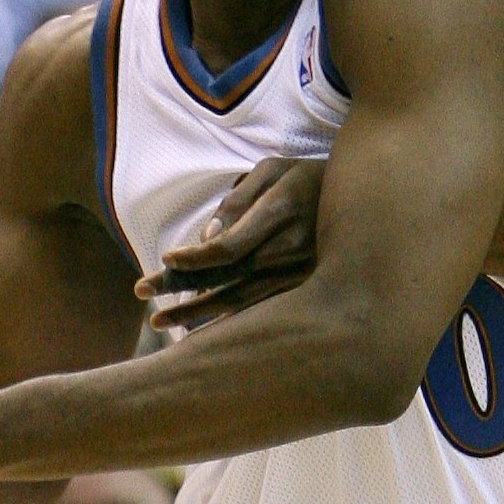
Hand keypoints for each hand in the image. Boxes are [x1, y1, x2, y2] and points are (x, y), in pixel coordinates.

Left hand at [136, 157, 324, 329]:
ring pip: (241, 301)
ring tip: (159, 323)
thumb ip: (238, 200)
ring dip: (197, 314)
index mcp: (281, 212)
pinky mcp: (306, 292)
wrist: (363, 199)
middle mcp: (291, 249)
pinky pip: (260, 311)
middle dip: (180, 289)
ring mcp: (301, 275)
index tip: (167, 259)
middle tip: (141, 291)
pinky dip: (227, 322)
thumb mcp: (274, 170)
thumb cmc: (307, 178)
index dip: (195, 256)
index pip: (229, 246)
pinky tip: (199, 332)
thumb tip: (207, 236)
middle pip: (227, 277)